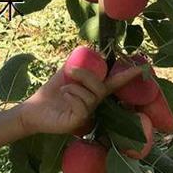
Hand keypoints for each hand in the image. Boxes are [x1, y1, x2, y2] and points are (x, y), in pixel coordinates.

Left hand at [16, 63, 145, 136]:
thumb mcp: (64, 76)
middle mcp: (93, 105)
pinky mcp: (78, 123)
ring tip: (63, 90)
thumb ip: (76, 65)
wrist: (32, 110)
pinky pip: (82, 106)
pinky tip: (62, 98)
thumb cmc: (49, 94)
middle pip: (101, 88)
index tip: (141, 67)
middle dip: (86, 76)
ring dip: (74, 88)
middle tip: (70, 71)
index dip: (127, 76)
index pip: (113, 84)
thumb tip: (87, 49)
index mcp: (91, 93)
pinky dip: (70, 97)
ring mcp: (87, 115)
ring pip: (91, 97)